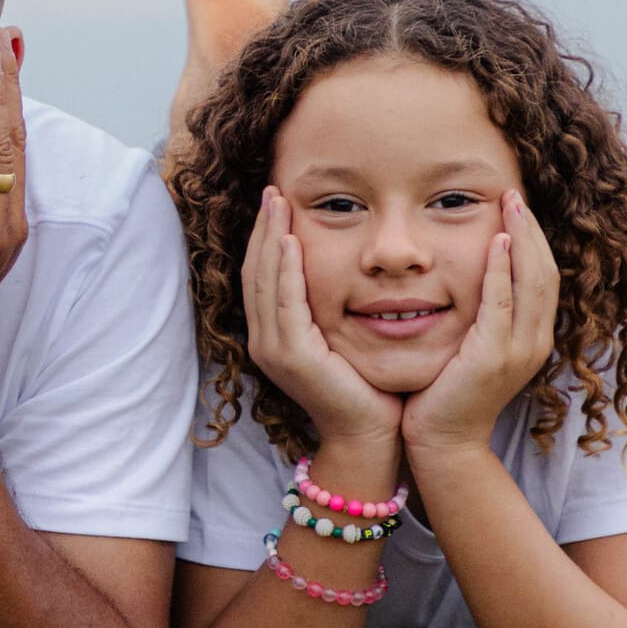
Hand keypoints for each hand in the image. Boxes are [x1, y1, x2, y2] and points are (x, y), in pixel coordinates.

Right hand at [238, 190, 400, 449]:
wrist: (372, 437)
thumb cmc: (367, 389)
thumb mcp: (343, 339)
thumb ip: (332, 307)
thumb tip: (345, 266)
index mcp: (273, 336)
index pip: (262, 275)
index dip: (265, 237)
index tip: (277, 202)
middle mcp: (264, 341)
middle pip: (254, 271)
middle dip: (262, 228)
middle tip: (272, 190)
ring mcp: (273, 350)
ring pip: (263, 281)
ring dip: (269, 238)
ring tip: (277, 203)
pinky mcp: (291, 356)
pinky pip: (284, 302)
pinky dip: (284, 268)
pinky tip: (290, 240)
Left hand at [402, 189, 558, 458]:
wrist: (441, 441)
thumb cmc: (446, 390)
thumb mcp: (470, 345)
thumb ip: (479, 312)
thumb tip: (470, 271)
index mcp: (530, 337)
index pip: (542, 277)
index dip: (534, 239)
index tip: (516, 204)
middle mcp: (533, 342)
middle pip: (544, 272)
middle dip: (531, 229)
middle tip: (513, 191)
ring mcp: (517, 351)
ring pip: (531, 282)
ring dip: (522, 238)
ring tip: (509, 202)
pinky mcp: (492, 357)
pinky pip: (502, 304)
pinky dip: (503, 270)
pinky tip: (497, 241)